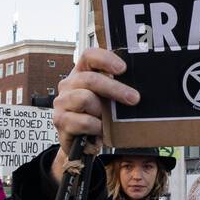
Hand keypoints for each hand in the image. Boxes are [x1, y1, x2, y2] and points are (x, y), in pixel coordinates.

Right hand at [50, 47, 140, 184]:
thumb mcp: (108, 100)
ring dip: (102, 111)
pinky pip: (83, 121)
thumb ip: (117, 88)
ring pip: (85, 99)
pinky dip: (96, 127)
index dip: (105, 59)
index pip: (89, 56)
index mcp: (81, 73)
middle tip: (134, 98)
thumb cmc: (98, 117)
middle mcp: (69, 84)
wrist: (82, 144)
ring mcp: (62, 102)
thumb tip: (140, 86)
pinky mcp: (60, 120)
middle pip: (90, 79)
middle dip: (115, 88)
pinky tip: (99, 131)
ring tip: (106, 120)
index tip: (123, 68)